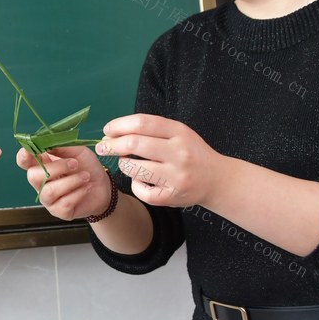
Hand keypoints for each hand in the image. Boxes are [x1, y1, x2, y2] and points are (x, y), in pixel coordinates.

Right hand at [15, 146, 111, 220]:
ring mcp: (48, 198)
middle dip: (56, 168)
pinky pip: (63, 203)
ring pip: (49, 191)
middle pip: (33, 176)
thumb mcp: (77, 151)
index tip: (31, 150)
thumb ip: (62, 147)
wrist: (103, 186)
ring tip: (85, 176)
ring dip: (71, 181)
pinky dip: (78, 193)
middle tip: (75, 164)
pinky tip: (86, 188)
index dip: (24, 155)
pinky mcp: (58, 211)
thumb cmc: (87, 167)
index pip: (23, 160)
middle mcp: (40, 182)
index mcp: (42, 164)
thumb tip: (48, 144)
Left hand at [96, 114, 221, 206]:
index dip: (119, 125)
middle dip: (112, 145)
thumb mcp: (179, 133)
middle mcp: (179, 153)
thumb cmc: (191, 152)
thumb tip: (113, 132)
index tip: (107, 130)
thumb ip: (151, 130)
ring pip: (134, 168)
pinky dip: (135, 185)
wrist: (217, 180)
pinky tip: (140, 180)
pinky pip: (142, 191)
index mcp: (179, 132)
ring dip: (123, 164)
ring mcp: (176, 176)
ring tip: (124, 162)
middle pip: (134, 144)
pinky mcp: (172, 196)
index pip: (143, 123)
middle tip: (102, 147)